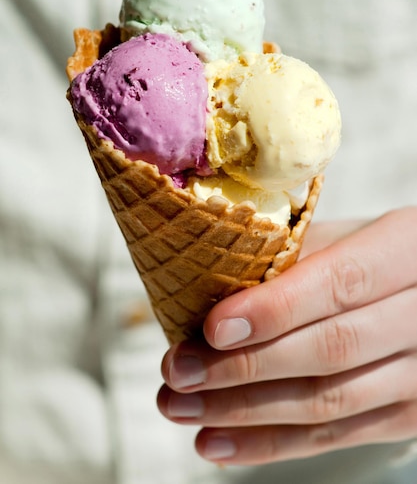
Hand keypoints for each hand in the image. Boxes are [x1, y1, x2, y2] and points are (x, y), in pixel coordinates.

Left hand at [157, 207, 416, 464]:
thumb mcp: (343, 236)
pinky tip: (216, 441)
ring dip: (244, 411)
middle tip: (178, 371)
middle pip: (331, 350)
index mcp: (407, 250)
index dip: (275, 309)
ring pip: (329, 402)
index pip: (340, 283)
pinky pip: (336, 436)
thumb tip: (207, 286)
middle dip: (245, 366)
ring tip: (180, 407)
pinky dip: (270, 443)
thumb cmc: (370, 255)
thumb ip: (291, 255)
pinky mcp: (408, 415)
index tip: (213, 329)